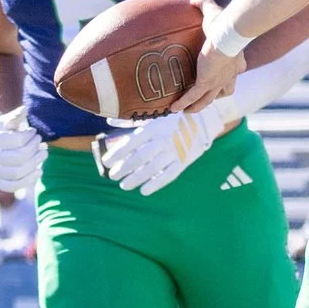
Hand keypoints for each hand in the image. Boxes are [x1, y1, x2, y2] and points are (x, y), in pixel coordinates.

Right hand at [0, 105, 43, 195]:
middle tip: (40, 141)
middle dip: (35, 148)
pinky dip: (29, 180)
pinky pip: (14, 186)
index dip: (30, 136)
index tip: (34, 132)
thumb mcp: (4, 121)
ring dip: (36, 162)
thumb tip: (25, 109)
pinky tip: (39, 170)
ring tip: (44, 153)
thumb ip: (15, 116)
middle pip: (20, 157)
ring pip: (19, 172)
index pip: (17, 141)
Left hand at [95, 108, 220, 195]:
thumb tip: (108, 122)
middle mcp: (163, 139)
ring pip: (153, 168)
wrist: (202, 122)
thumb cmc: (171, 119)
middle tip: (113, 176)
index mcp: (153, 127)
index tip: (106, 162)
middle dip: (124, 168)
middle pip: (140, 157)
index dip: (117, 153)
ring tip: (124, 186)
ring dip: (136, 179)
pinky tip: (144, 191)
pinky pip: (169, 175)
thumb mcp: (153, 116)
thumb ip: (130, 121)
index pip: (131, 142)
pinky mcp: (183, 162)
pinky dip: (156, 184)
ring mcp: (174, 151)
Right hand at [172, 0, 248, 114]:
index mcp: (236, 62)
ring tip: (187, 111)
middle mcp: (230, 75)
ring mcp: (217, 81)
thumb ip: (204, 3)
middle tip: (205, 99)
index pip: (233, 73)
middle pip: (225, 91)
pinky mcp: (206, 83)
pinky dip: (184, 102)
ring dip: (199, 106)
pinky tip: (173, 107)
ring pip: (209, 99)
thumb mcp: (213, 11)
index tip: (223, 78)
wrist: (228, 34)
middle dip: (216, 96)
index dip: (228, 77)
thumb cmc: (225, 24)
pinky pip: (193, 96)